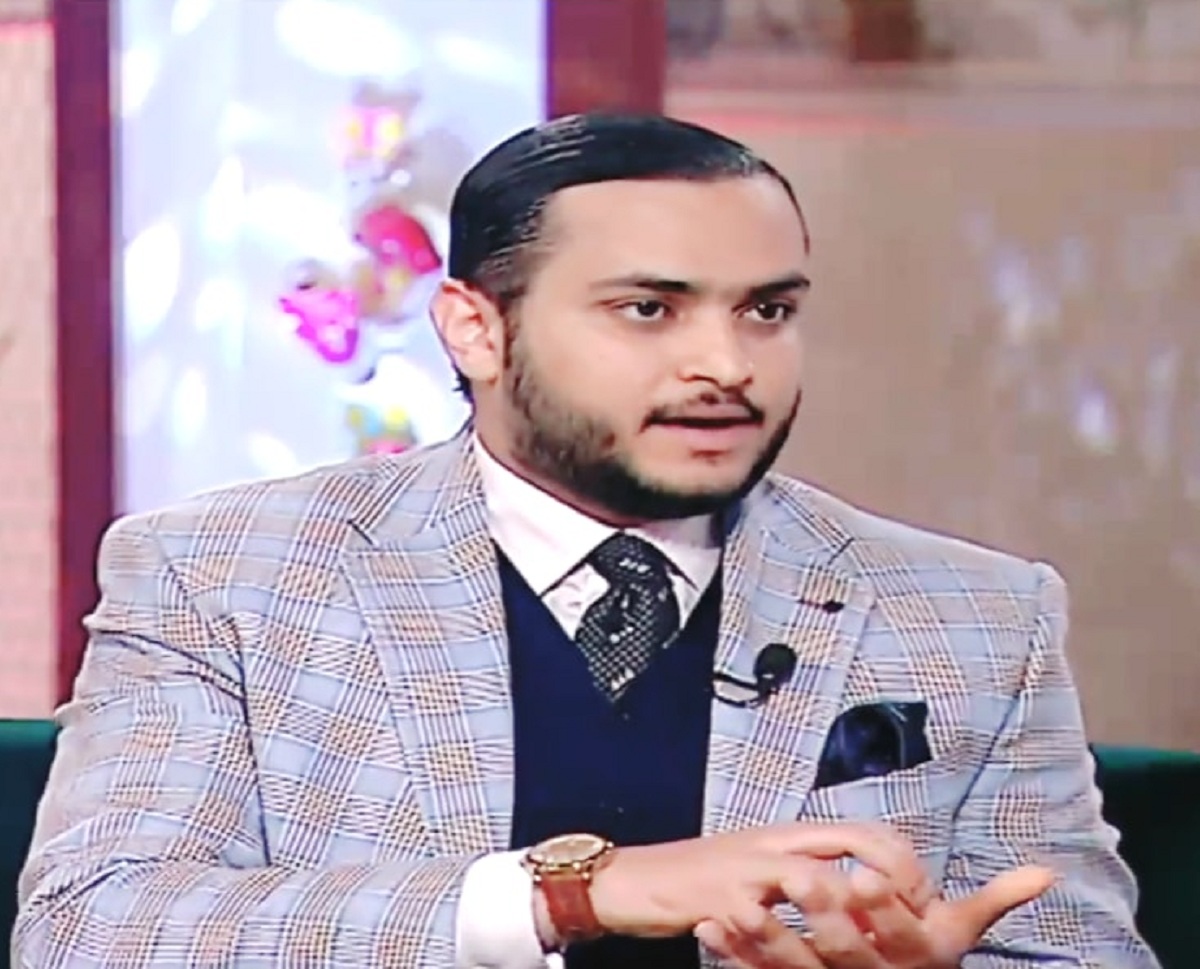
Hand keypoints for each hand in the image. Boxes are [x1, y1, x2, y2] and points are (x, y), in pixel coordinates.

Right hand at [583, 822, 935, 941]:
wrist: (632, 880)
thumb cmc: (700, 880)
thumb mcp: (759, 866)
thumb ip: (804, 870)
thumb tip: (857, 890)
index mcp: (789, 836)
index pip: (862, 829)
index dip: (901, 858)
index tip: (925, 895)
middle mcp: (774, 843)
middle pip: (852, 841)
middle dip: (893, 877)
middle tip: (917, 914)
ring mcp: (747, 868)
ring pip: (813, 877)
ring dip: (852, 906)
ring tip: (873, 937)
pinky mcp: (719, 897)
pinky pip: (762, 917)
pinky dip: (788, 936)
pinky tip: (807, 957)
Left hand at [694, 863, 1054, 967]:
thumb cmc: (922, 961)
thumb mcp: (956, 935)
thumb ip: (994, 902)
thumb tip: (1048, 872)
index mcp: (912, 959)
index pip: (902, 936)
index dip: (886, 908)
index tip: (865, 876)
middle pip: (844, 953)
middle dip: (822, 917)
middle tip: (799, 880)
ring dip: (761, 939)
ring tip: (734, 906)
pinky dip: (732, 955)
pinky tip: (708, 927)